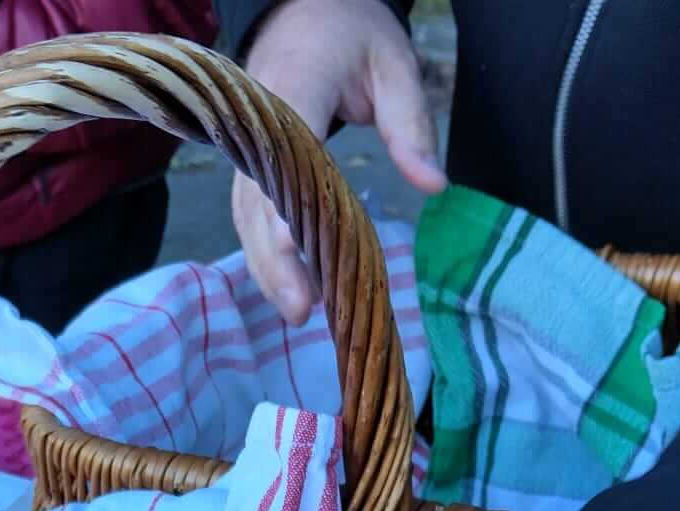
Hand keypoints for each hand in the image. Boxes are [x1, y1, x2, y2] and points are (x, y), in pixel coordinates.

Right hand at [234, 0, 447, 324]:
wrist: (305, 9)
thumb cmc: (352, 33)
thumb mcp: (394, 63)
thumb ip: (410, 123)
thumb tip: (433, 186)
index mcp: (293, 83)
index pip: (282, 149)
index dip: (281, 201)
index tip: (291, 244)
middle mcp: (258, 121)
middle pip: (255, 198)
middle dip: (274, 257)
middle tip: (301, 307)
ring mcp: (249, 146)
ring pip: (246, 213)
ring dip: (269, 265)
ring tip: (299, 311)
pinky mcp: (251, 165)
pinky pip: (251, 213)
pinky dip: (267, 251)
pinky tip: (292, 287)